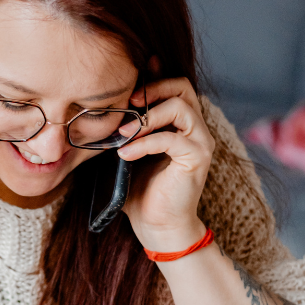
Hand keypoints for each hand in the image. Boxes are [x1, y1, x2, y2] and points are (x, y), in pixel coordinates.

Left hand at [118, 77, 214, 252]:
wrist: (158, 226)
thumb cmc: (142, 191)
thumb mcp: (129, 152)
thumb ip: (125, 130)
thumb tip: (103, 108)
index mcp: (182, 123)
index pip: (175, 85)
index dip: (153, 78)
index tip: (126, 84)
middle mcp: (196, 129)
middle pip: (182, 87)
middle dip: (152, 89)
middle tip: (126, 103)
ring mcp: (200, 142)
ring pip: (181, 107)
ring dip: (146, 117)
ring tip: (123, 133)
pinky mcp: (198, 159)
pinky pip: (171, 139)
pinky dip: (144, 143)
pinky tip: (125, 154)